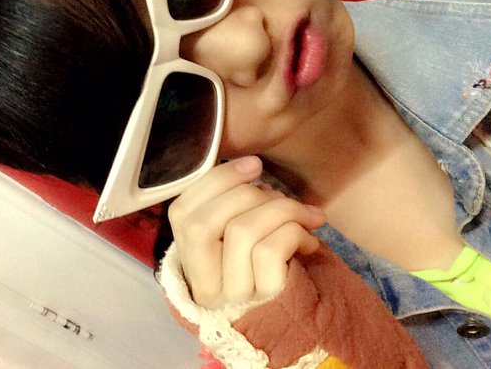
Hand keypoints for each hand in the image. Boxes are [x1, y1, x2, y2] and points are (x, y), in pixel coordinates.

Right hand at [168, 156, 325, 308]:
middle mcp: (205, 284)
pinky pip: (271, 249)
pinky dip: (295, 231)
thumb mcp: (240, 243)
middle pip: (205, 222)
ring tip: (303, 214)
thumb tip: (247, 169)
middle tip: (278, 195)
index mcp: (191, 263)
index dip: (215, 181)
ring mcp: (234, 296)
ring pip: (242, 231)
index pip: (181, 214)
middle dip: (248, 193)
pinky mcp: (266, 300)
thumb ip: (231, 211)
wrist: (305, 327)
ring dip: (280, 209)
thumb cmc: (272, 272)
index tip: (253, 164)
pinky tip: (310, 239)